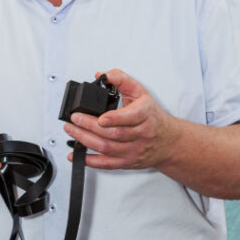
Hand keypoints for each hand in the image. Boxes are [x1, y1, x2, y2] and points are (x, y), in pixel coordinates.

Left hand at [62, 69, 177, 169]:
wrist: (168, 141)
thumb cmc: (152, 116)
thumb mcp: (141, 92)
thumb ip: (122, 79)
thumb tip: (103, 75)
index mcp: (145, 114)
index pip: (131, 118)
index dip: (114, 118)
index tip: (100, 118)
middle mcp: (141, 134)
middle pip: (114, 134)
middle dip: (89, 126)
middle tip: (74, 118)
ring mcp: (134, 150)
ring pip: (107, 148)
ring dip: (85, 140)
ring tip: (71, 130)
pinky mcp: (127, 162)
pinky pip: (106, 164)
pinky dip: (89, 161)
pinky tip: (75, 154)